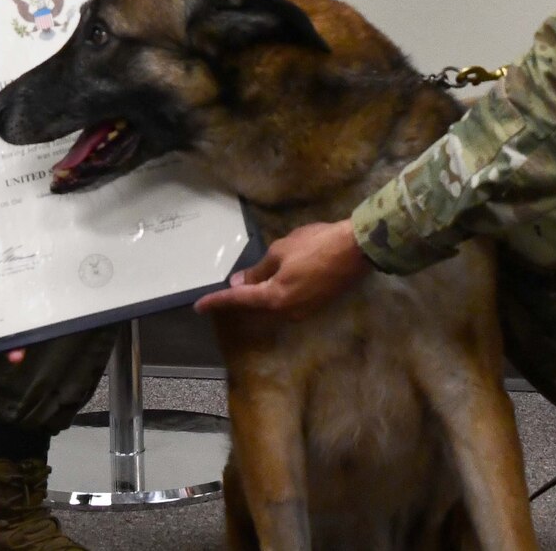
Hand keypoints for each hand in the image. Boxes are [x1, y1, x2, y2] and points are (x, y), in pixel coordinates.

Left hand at [193, 219, 367, 319]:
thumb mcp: (281, 251)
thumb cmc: (315, 245)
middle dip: (239, 299)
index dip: (217, 302)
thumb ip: (259, 270)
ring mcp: (304, 311)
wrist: (356, 250)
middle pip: (256, 307)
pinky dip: (274, 294)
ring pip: (272, 306)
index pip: (239, 300)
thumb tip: (240, 283)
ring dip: (258, 296)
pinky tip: (272, 283)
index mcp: (275, 298)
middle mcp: (287, 311)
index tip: (198, 306)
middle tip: (222, 291)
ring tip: (245, 285)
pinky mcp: (316, 304)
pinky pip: (287, 302)